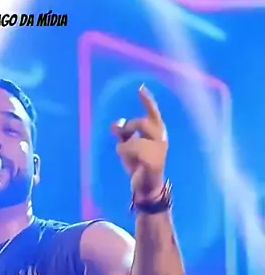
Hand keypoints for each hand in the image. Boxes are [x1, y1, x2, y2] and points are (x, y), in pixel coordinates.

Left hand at [111, 85, 167, 200]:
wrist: (147, 187)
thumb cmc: (138, 164)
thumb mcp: (128, 146)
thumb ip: (122, 133)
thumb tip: (114, 125)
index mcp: (157, 132)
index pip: (153, 112)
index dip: (147, 100)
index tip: (140, 88)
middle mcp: (161, 138)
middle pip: (142, 123)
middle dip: (129, 127)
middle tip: (123, 135)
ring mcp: (158, 149)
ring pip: (134, 139)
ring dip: (124, 146)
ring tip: (125, 155)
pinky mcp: (153, 161)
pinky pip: (132, 149)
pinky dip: (125, 153)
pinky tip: (129, 162)